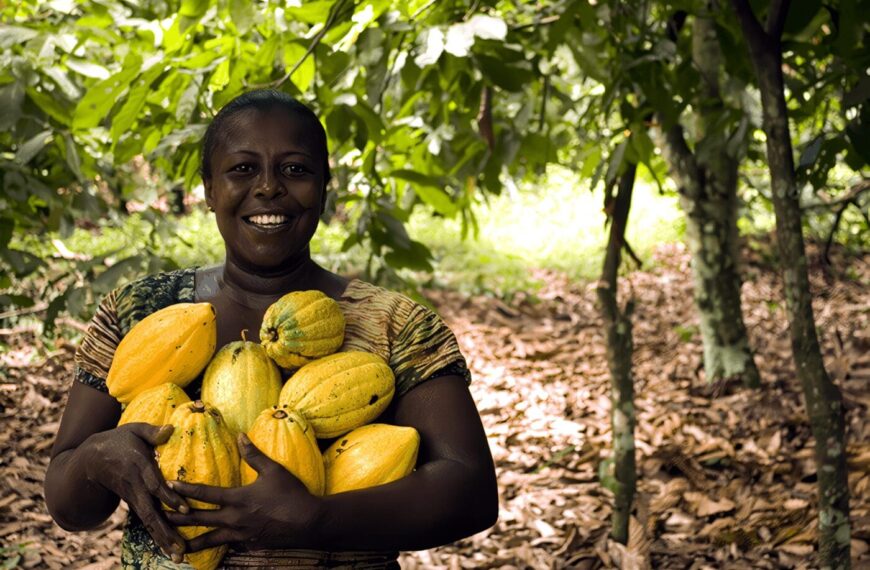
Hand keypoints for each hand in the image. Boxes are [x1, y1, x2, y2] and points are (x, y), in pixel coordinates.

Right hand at [80, 423, 188, 561]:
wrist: (89, 460)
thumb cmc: (117, 440)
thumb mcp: (133, 430)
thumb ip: (152, 432)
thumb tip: (171, 428)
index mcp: (138, 467)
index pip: (155, 485)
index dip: (169, 497)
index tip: (184, 509)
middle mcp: (136, 487)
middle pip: (151, 512)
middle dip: (166, 531)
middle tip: (181, 548)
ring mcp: (133, 498)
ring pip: (149, 522)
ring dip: (163, 539)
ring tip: (178, 557)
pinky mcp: (133, 503)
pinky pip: (146, 522)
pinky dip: (157, 535)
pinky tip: (169, 549)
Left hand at [165, 433, 322, 552]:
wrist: (309, 522)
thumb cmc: (291, 494)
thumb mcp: (273, 470)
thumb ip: (253, 454)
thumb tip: (240, 435)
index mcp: (238, 499)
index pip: (205, 493)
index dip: (185, 489)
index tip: (168, 485)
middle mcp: (234, 519)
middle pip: (199, 519)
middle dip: (178, 517)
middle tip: (159, 516)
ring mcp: (241, 534)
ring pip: (210, 540)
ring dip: (191, 542)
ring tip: (175, 546)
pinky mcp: (250, 544)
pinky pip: (228, 546)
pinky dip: (215, 548)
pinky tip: (210, 550)